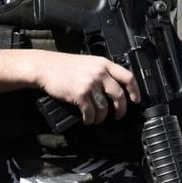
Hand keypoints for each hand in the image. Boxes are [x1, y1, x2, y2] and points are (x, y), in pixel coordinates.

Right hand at [0, 49, 140, 124]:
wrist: (46, 67)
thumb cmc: (67, 66)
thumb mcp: (89, 62)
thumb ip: (103, 71)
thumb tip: (116, 87)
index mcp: (104, 64)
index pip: (128, 77)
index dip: (134, 90)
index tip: (135, 100)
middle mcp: (100, 73)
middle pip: (118, 95)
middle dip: (121, 109)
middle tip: (119, 115)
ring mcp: (90, 84)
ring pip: (104, 107)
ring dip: (102, 117)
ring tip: (97, 119)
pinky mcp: (80, 94)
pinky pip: (90, 112)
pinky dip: (90, 119)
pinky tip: (87, 119)